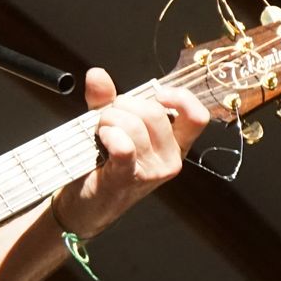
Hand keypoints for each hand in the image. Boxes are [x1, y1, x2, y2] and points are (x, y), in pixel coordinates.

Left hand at [52, 68, 209, 237]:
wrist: (84, 206)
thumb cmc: (101, 165)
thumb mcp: (109, 127)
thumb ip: (105, 100)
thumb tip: (97, 74)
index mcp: (175, 144)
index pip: (197, 116)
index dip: (180, 98)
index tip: (156, 94)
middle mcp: (171, 158)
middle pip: (154, 113)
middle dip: (123, 105)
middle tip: (106, 118)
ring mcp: (153, 171)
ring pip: (135, 124)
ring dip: (109, 120)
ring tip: (100, 132)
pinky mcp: (129, 178)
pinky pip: (124, 146)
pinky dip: (108, 135)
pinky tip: (101, 140)